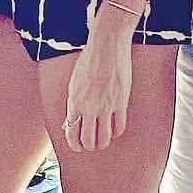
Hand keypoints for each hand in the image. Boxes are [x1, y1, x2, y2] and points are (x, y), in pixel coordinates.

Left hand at [62, 33, 132, 152]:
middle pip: (88, 140)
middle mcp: (89, 107)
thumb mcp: (75, 82)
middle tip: (90, 145)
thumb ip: (75, 102)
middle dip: (88, 146)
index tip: (77, 146)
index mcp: (74, 102)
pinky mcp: (121, 102)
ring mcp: (106, 106)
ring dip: (103, 143)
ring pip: (105, 138)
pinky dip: (116, 132)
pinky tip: (114, 130)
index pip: (71, 133)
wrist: (106, 46)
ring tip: (103, 141)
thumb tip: (74, 119)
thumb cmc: (89, 60)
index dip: (74, 144)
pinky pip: (119, 126)